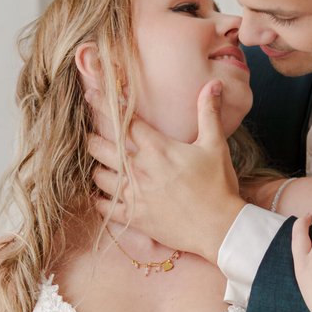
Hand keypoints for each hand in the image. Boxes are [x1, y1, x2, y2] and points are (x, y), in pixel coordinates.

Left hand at [86, 81, 245, 261]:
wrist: (220, 228)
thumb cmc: (219, 186)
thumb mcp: (216, 145)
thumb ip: (209, 113)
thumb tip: (214, 83)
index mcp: (158, 148)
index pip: (124, 121)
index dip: (105, 105)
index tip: (91, 95)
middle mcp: (140, 169)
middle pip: (102, 147)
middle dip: (93, 138)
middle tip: (91, 135)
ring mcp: (135, 195)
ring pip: (99, 176)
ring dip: (98, 168)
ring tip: (101, 165)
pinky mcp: (134, 218)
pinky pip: (105, 207)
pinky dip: (100, 201)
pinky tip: (102, 197)